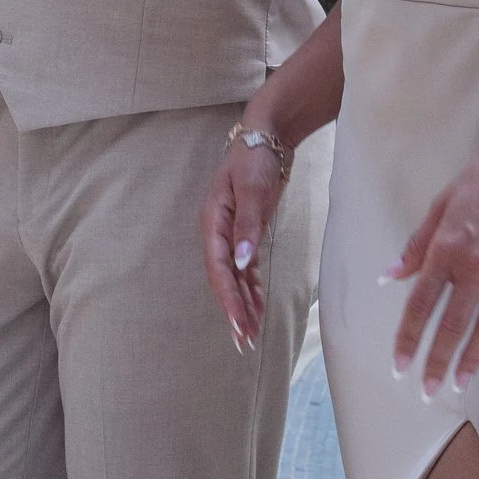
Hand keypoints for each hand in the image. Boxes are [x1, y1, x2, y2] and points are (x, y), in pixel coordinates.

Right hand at [201, 138, 290, 349]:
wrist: (266, 136)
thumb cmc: (254, 158)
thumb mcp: (251, 189)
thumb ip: (246, 225)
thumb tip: (241, 262)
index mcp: (212, 221)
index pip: (218, 268)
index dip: (228, 298)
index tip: (239, 324)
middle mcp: (218, 230)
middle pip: (222, 278)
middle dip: (233, 310)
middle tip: (244, 341)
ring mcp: (231, 232)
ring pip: (234, 276)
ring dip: (242, 304)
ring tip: (251, 334)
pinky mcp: (245, 231)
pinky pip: (245, 267)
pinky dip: (252, 287)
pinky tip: (258, 307)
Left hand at [389, 137, 478, 395]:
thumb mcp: (440, 204)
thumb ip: (417, 245)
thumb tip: (391, 276)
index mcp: (446, 247)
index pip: (421, 303)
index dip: (409, 337)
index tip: (399, 364)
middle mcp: (475, 266)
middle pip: (453, 324)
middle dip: (438, 361)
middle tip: (427, 390)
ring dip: (471, 360)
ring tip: (460, 385)